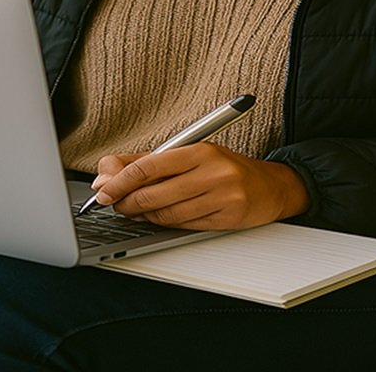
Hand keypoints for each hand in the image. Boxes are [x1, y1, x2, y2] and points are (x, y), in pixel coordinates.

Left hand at [89, 143, 309, 230]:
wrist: (272, 186)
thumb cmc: (226, 168)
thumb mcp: (190, 154)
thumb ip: (148, 161)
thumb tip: (107, 173)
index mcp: (199, 150)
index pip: (149, 165)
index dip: (120, 181)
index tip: (103, 190)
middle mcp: (212, 172)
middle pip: (154, 193)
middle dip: (127, 202)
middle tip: (114, 204)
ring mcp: (222, 196)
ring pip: (167, 213)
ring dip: (143, 215)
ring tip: (134, 210)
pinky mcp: (228, 218)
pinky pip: (184, 225)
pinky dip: (164, 223)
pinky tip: (158, 217)